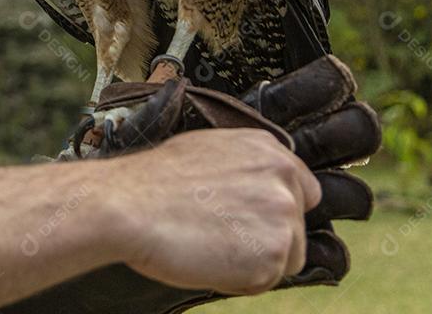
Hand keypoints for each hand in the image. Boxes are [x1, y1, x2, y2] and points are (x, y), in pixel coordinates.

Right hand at [114, 129, 320, 294]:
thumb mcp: (204, 150)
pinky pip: (264, 281)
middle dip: (265, 237)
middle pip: (295, 227)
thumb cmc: (152, 181)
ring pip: (284, 257)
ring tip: (208, 246)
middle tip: (220, 236)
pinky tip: (206, 259)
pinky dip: (239, 280)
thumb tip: (249, 184)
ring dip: (253, 261)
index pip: (302, 189)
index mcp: (267, 149)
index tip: (250, 219)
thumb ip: (242, 165)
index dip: (273, 210)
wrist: (129, 205)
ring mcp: (283, 216)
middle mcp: (283, 179)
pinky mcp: (274, 254)